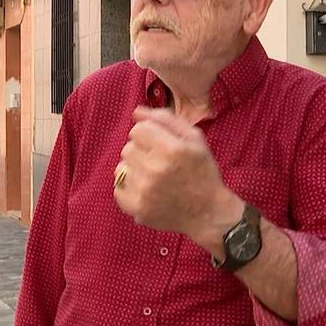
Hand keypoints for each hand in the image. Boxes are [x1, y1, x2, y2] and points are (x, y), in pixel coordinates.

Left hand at [114, 107, 241, 248]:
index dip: (149, 135)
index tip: (161, 145)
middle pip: (128, 148)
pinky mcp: (137, 208)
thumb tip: (137, 112)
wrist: (208, 213)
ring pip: (121, 167)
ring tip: (153, 177)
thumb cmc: (202, 172)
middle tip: (159, 163)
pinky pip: (118, 188)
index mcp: (172, 149)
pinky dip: (129, 188)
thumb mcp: (195, 139)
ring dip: (135, 169)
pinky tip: (147, 190)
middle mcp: (156, 169)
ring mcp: (144, 191)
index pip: (138, 129)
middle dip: (142, 152)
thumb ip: (166, 120)